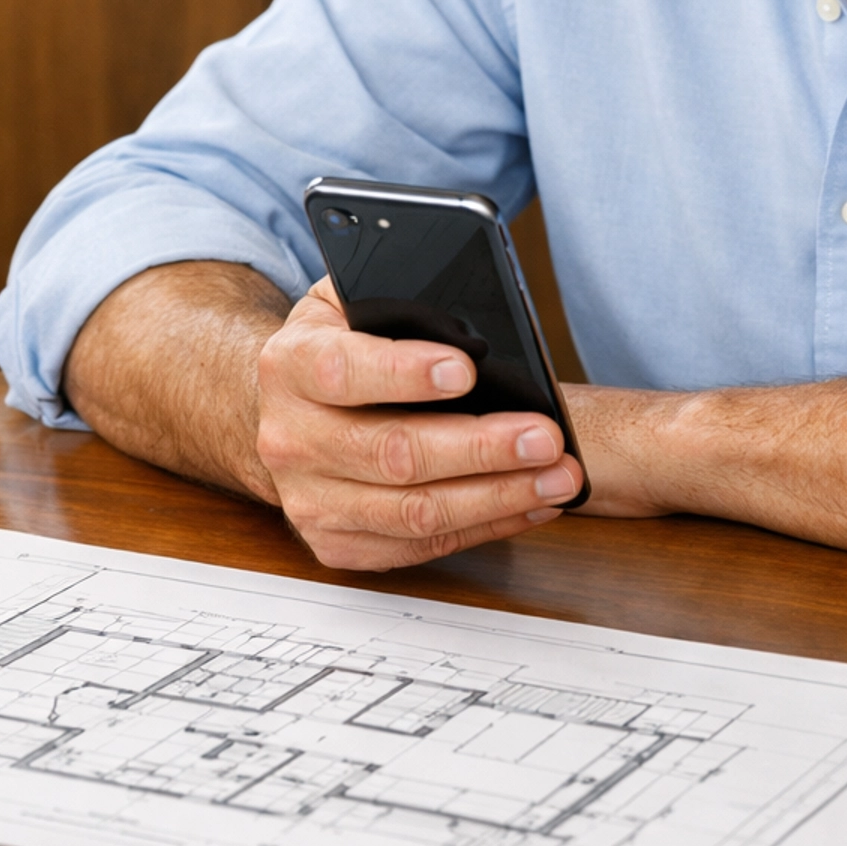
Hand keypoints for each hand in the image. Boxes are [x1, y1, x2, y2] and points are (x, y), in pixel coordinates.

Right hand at [255, 277, 583, 569]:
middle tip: (545, 436)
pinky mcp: (336, 543)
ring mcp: (311, 500)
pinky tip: (529, 504)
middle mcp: (291, 439)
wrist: (291, 409)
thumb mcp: (351, 301)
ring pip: (413, 511)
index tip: (465, 369)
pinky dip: (485, 526)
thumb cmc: (339, 346)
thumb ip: (396, 299)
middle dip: (480, 447)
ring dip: (496, 496)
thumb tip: (468, 318)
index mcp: (290, 366)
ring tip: (556, 477)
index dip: (404, 373)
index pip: (342, 371)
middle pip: (392, 453)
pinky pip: (420, 546)